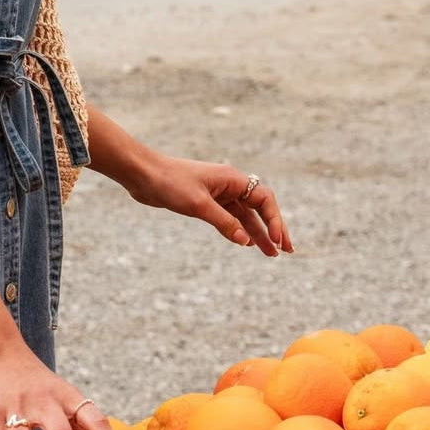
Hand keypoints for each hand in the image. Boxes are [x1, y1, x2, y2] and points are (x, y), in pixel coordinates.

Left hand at [125, 154, 293, 255]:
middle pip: (259, 208)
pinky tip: (245, 242)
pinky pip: (229, 217)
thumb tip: (244, 240)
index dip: (275, 220)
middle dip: (273, 229)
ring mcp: (217, 193)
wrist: (143, 174)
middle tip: (286, 251)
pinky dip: (239, 230)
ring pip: (244, 215)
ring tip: (270, 254)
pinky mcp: (205, 201)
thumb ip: (223, 222)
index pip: (264, 199)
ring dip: (257, 233)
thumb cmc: (170, 183)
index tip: (278, 240)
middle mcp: (229, 184)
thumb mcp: (198, 205)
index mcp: (232, 179)